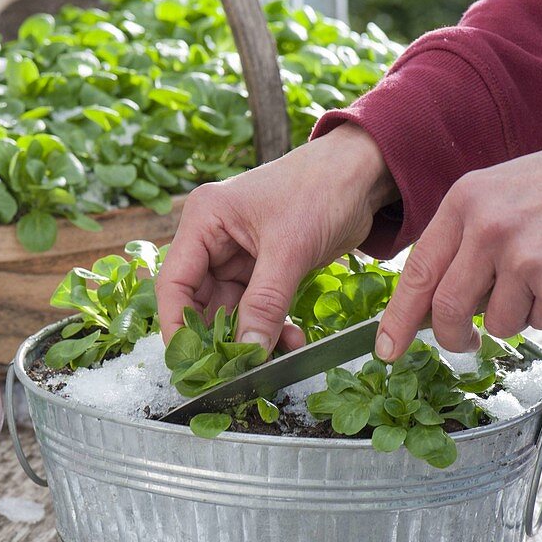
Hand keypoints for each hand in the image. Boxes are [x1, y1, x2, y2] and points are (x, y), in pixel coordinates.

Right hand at [157, 123, 397, 350]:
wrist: (366, 172)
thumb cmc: (322, 189)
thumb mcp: (289, 249)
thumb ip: (265, 302)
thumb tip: (247, 349)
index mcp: (204, 220)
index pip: (174, 283)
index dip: (177, 325)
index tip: (193, 361)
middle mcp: (213, 238)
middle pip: (199, 301)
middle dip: (218, 337)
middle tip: (236, 369)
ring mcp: (238, 254)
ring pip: (230, 310)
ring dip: (250, 336)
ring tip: (274, 357)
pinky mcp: (264, 267)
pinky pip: (256, 308)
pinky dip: (270, 327)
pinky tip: (292, 341)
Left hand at [376, 133, 541, 359]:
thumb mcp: (493, 194)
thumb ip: (457, 241)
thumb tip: (424, 303)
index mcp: (464, 204)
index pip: (417, 272)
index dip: (397, 318)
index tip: (386, 348)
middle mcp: (489, 229)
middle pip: (446, 309)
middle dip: (450, 336)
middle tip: (461, 341)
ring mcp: (525, 257)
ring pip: (494, 322)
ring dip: (510, 316)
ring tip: (535, 279)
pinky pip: (537, 323)